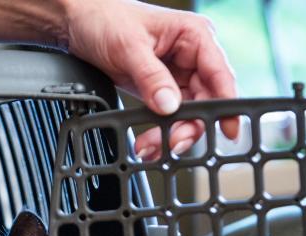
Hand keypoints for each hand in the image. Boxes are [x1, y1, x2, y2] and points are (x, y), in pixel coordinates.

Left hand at [64, 0, 238, 160]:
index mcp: (194, 36)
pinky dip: (160, 131)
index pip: (220, 74)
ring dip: (171, 133)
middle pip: (205, 100)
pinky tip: (149, 142)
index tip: (227, 129)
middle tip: (171, 144)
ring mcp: (176, 74)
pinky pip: (168, 115)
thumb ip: (152, 77)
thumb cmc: (106, 19)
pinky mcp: (159, 88)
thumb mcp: (129, 47)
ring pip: (187, 113)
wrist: (78, 23)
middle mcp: (191, 56)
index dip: (227, 105)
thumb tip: (170, 106)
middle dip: (189, 126)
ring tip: (150, 146)